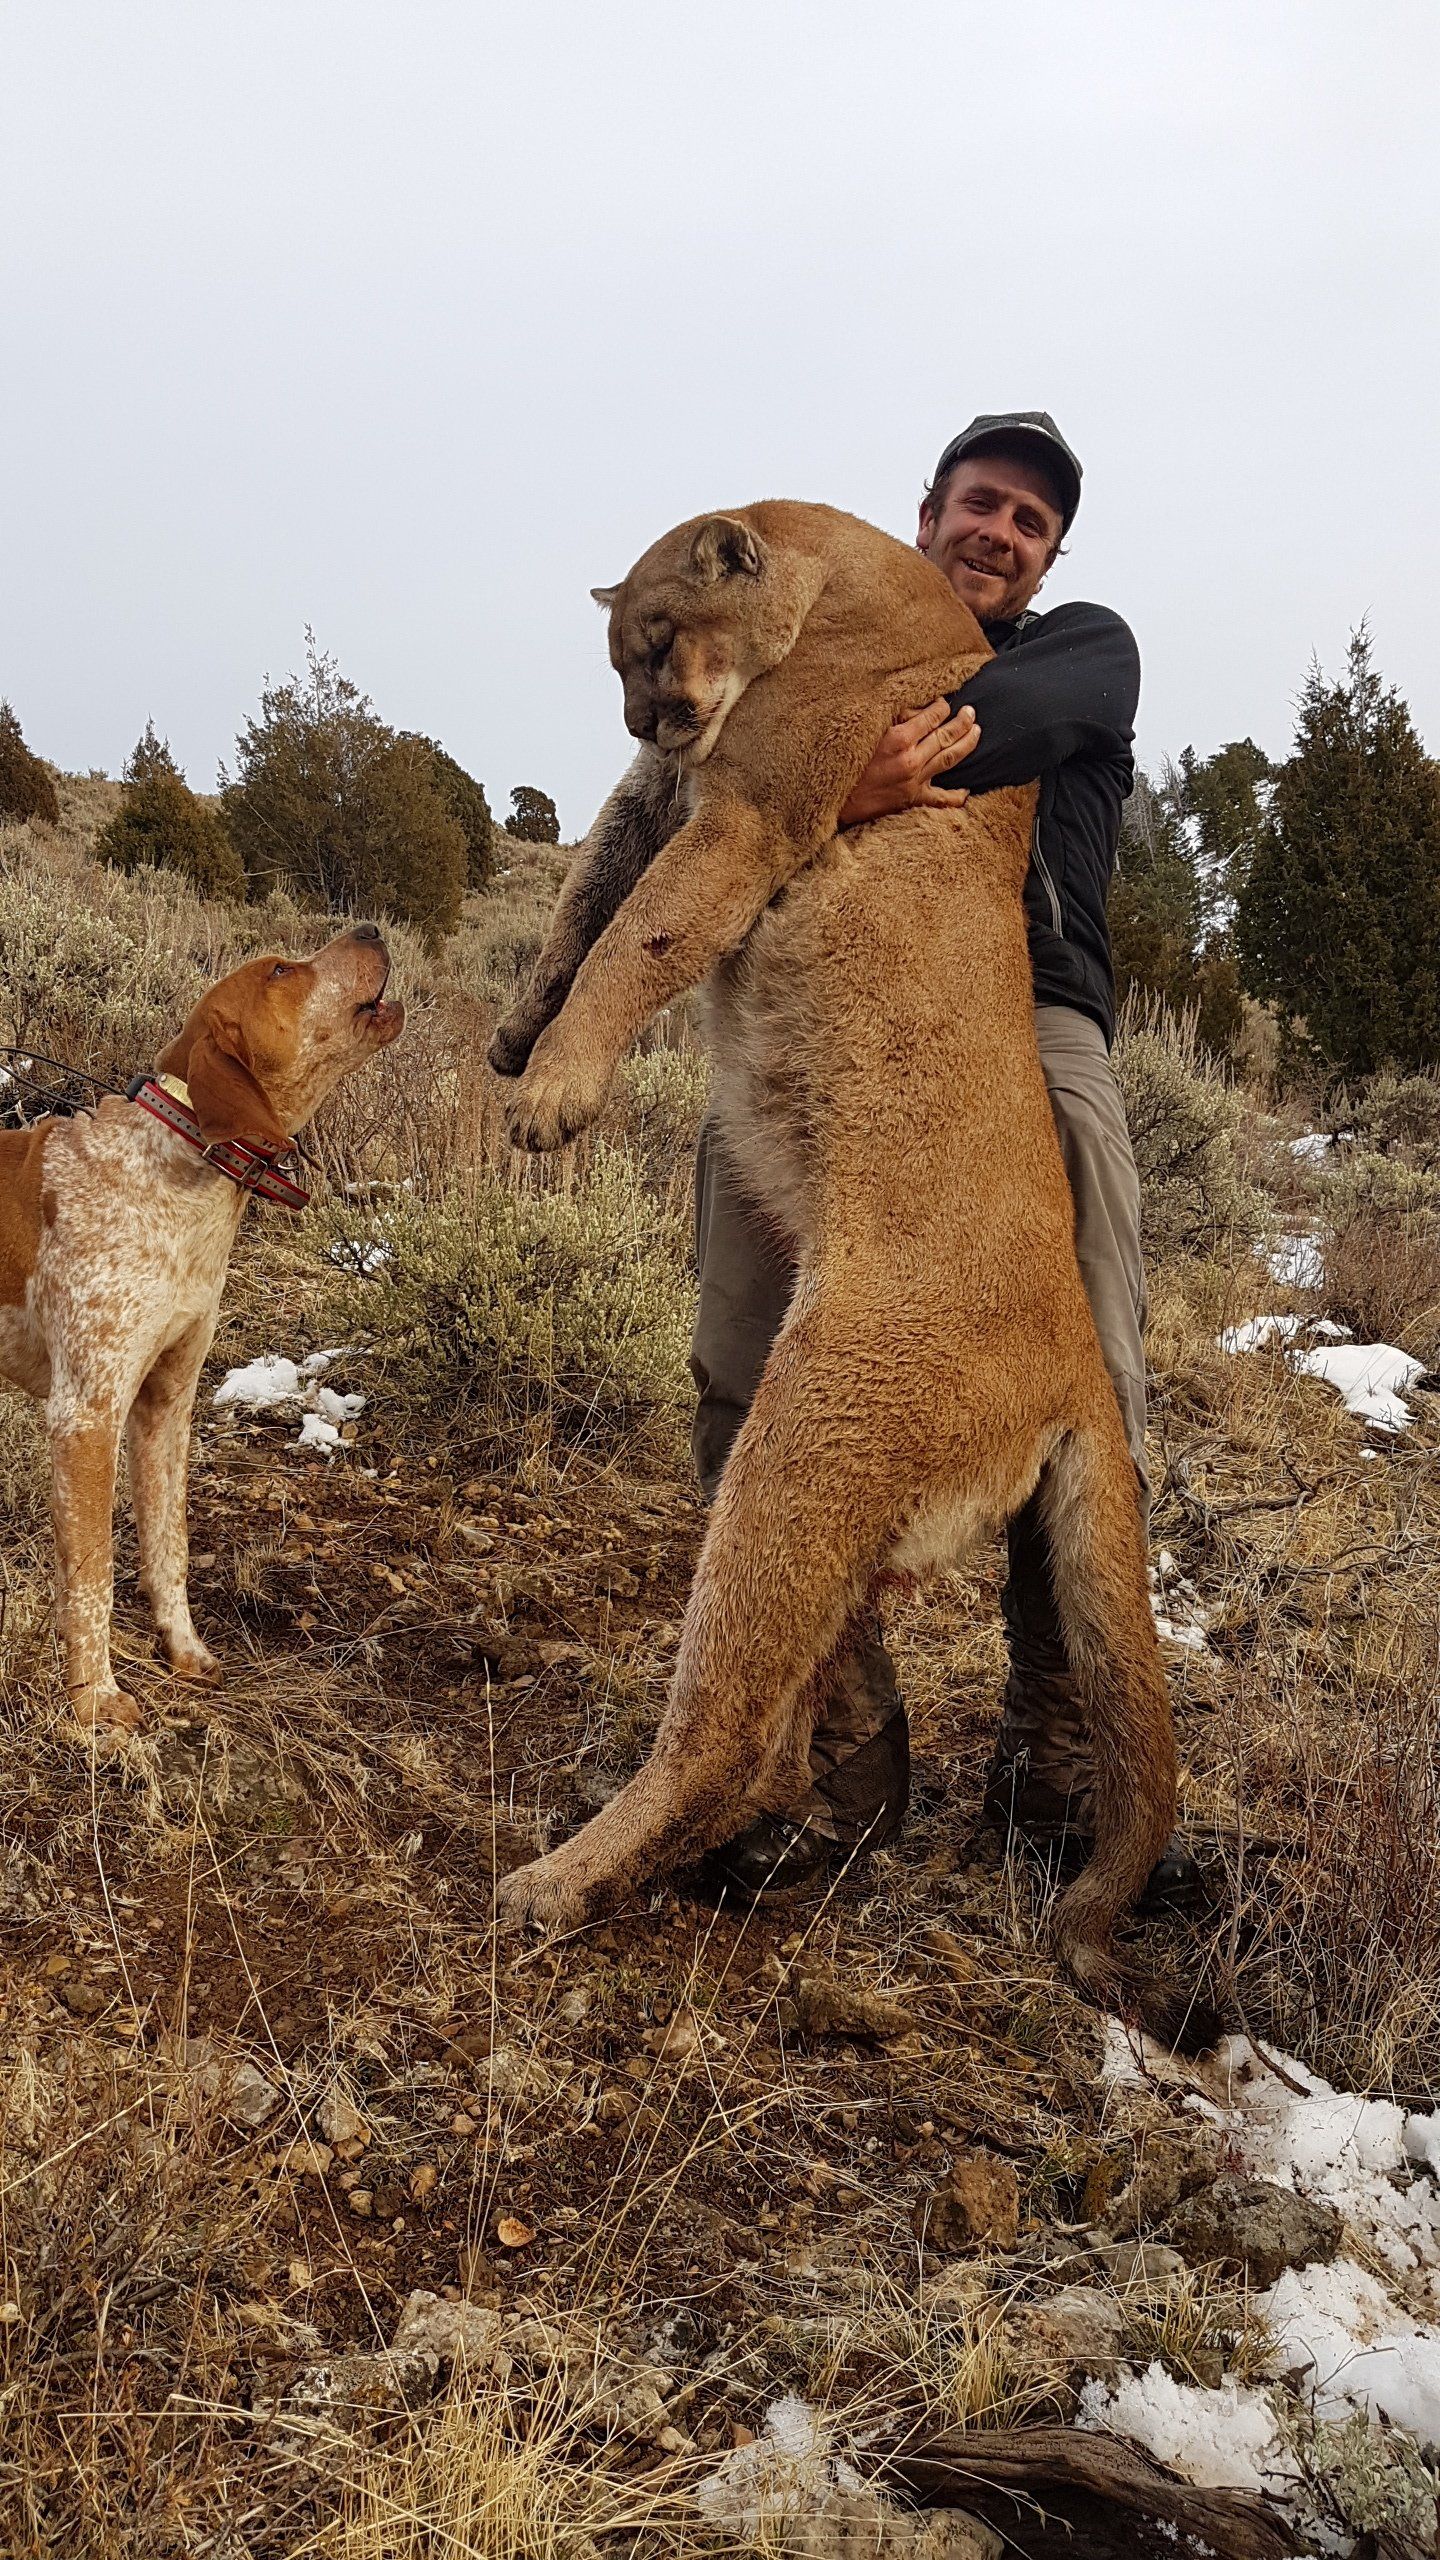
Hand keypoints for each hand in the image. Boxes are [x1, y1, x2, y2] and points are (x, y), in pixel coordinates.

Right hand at [839, 698, 980, 826]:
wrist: (833, 800)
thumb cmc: (844, 762)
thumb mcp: (864, 731)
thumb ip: (889, 718)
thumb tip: (911, 710)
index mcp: (898, 739)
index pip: (931, 717)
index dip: (941, 707)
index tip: (944, 702)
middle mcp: (911, 760)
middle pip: (946, 736)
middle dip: (962, 721)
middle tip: (971, 712)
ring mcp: (914, 782)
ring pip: (949, 759)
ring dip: (966, 744)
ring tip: (977, 732)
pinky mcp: (911, 801)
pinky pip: (940, 799)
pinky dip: (955, 796)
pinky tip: (966, 791)